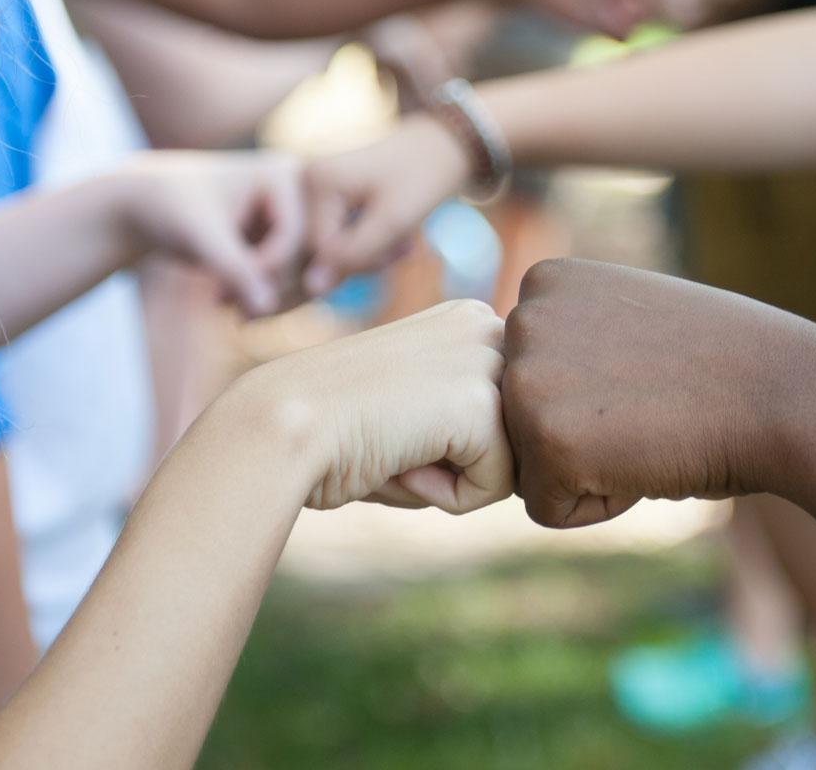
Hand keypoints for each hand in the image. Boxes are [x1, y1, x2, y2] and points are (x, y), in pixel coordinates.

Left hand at [111, 150, 305, 316]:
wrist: (144, 205)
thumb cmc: (168, 208)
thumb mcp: (201, 237)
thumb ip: (234, 270)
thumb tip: (265, 307)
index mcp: (284, 173)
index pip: (297, 235)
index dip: (268, 268)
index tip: (227, 287)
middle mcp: (297, 192)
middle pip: (306, 257)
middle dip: (268, 288)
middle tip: (230, 311)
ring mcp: (291, 217)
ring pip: (301, 274)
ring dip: (265, 298)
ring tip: (224, 308)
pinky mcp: (279, 239)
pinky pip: (288, 279)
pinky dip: (260, 297)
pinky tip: (226, 302)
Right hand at [232, 299, 511, 514]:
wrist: (281, 424)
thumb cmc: (336, 430)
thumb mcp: (418, 406)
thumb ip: (473, 417)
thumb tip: (534, 463)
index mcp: (472, 319)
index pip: (504, 413)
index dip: (450, 442)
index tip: (393, 422)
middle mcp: (489, 326)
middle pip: (515, 436)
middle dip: (460, 460)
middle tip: (394, 440)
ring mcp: (488, 361)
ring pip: (512, 464)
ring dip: (453, 479)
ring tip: (396, 450)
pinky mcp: (482, 406)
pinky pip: (495, 487)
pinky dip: (446, 497)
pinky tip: (399, 462)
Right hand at [302, 118, 469, 294]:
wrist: (439, 148)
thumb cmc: (423, 179)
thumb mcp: (394, 222)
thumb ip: (354, 254)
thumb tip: (311, 287)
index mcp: (317, 181)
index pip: (322, 251)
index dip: (361, 262)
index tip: (399, 250)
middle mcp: (306, 181)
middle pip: (324, 250)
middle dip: (367, 256)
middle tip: (403, 246)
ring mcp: (315, 188)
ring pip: (334, 248)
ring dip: (372, 251)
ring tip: (402, 239)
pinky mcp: (327, 197)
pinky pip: (340, 236)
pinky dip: (369, 241)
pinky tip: (392, 233)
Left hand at [502, 259, 815, 527]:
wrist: (790, 397)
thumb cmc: (730, 367)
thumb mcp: (636, 323)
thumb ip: (580, 339)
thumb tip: (535, 387)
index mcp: (547, 281)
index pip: (533, 375)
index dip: (596, 398)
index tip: (654, 377)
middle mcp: (523, 318)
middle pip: (521, 422)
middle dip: (587, 437)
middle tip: (657, 409)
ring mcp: (528, 376)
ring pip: (531, 467)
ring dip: (594, 471)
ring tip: (653, 431)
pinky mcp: (544, 439)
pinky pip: (547, 508)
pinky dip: (603, 506)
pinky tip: (650, 460)